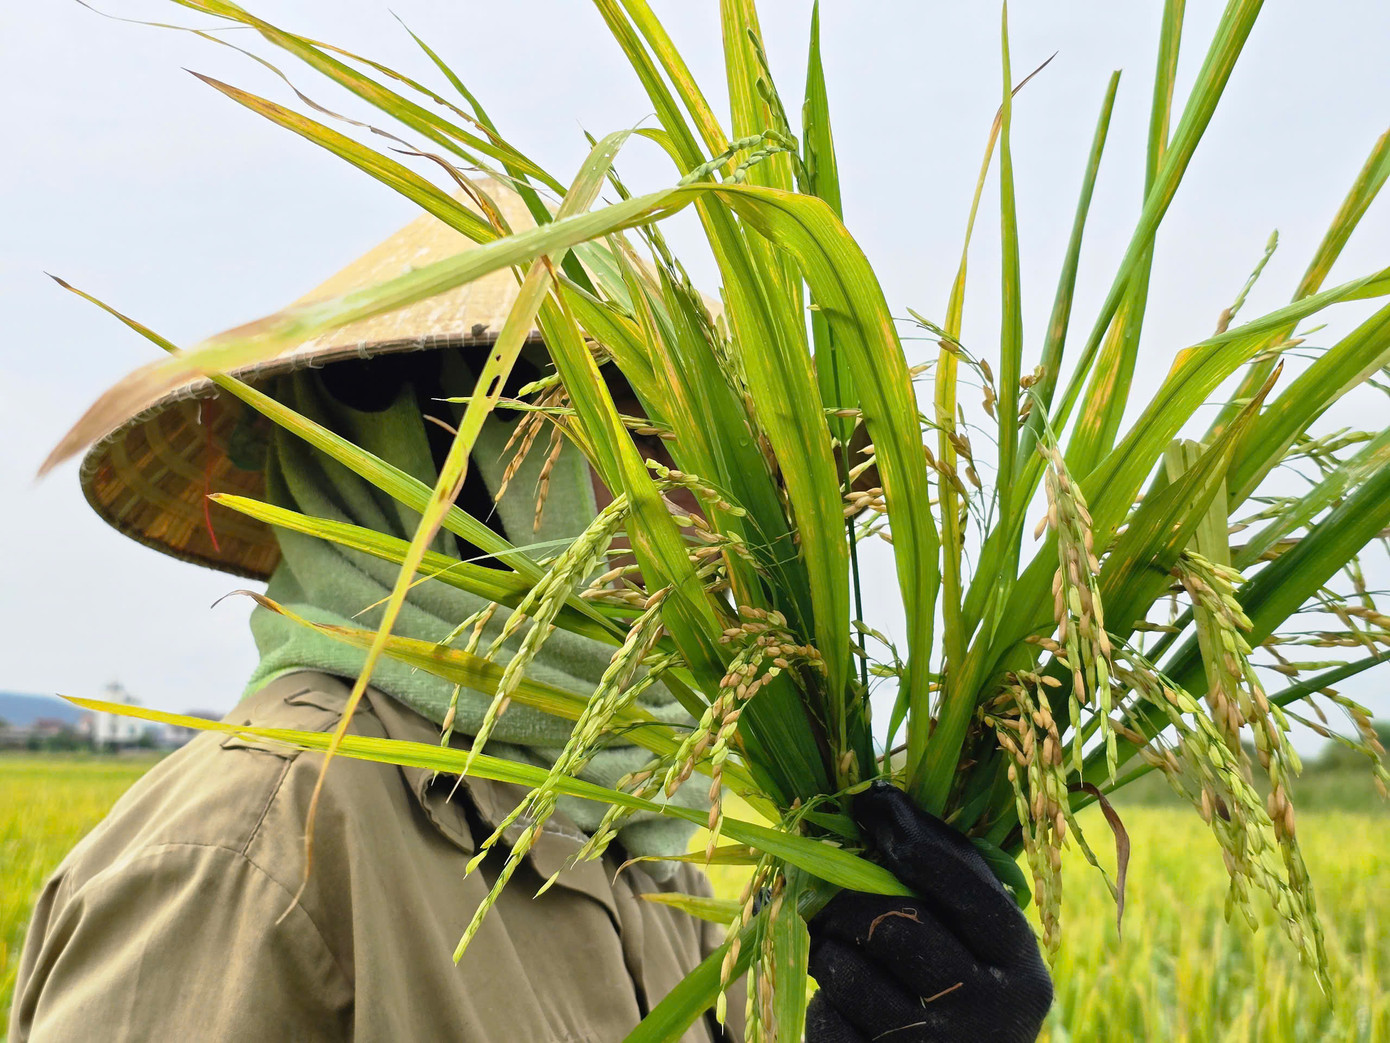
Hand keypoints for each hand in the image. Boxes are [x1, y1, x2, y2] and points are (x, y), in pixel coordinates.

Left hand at [805, 782, 1052, 1041]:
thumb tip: (878, 796)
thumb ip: (945, 869)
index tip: (872, 810)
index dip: (915, 846)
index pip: (968, 895)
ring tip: (838, 950)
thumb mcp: (978, 938)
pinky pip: (827, 1018)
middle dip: (849, 902)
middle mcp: (991, 1017)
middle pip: (896, 927)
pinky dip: (823, 1001)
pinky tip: (845, 1004)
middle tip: (828, 895)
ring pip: (849, 972)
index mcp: (1023, 971)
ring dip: (827, 949)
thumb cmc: (961, 989)